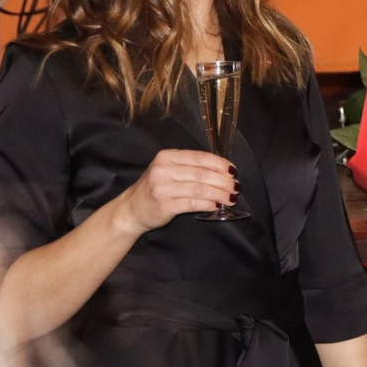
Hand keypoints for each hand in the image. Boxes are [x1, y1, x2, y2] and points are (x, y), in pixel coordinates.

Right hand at [112, 148, 237, 232]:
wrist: (131, 210)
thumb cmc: (156, 188)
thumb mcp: (169, 170)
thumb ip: (191, 167)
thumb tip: (223, 170)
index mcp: (167, 157)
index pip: (199, 157)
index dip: (220, 164)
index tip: (233, 171)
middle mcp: (163, 170)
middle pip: (202, 173)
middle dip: (223, 180)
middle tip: (236, 187)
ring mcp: (162, 188)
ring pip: (199, 189)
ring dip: (219, 193)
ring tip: (231, 198)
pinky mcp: (164, 205)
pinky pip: (192, 204)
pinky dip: (208, 204)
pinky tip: (217, 206)